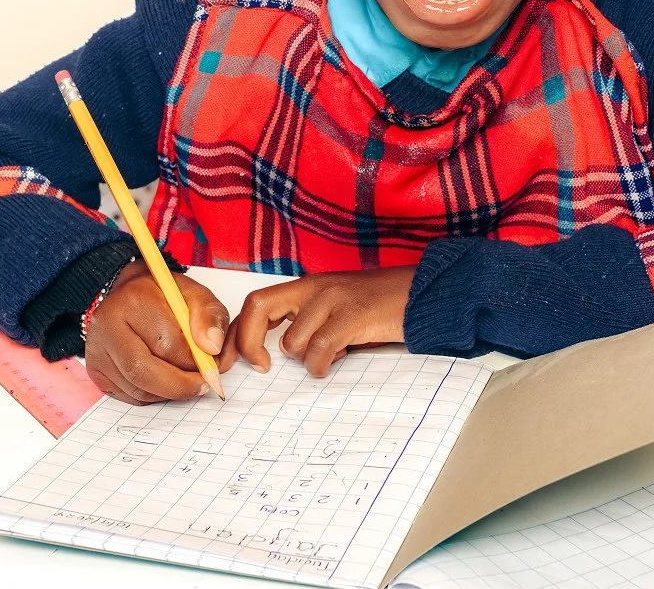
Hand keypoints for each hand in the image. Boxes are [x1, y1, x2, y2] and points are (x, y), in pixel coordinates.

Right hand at [84, 260, 228, 404]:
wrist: (131, 292)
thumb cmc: (165, 296)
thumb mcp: (195, 294)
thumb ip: (210, 316)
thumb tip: (212, 347)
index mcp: (135, 299)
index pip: (166, 343)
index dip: (193, 362)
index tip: (212, 368)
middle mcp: (108, 324)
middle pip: (144, 370)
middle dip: (180, 383)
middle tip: (202, 384)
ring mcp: (98, 349)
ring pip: (136, 387)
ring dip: (168, 392)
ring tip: (187, 382)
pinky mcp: (96, 369)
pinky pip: (128, 395)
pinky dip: (153, 395)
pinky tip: (166, 382)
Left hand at [218, 266, 415, 377]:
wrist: (423, 294)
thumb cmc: (379, 308)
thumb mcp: (336, 309)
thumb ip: (307, 322)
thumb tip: (275, 354)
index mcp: (308, 285)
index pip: (256, 302)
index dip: (236, 333)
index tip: (230, 360)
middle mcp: (315, 286)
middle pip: (258, 307)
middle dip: (246, 342)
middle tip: (258, 368)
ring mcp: (333, 298)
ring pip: (292, 341)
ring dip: (306, 359)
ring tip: (333, 354)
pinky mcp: (353, 314)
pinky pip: (320, 349)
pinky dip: (322, 366)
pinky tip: (339, 359)